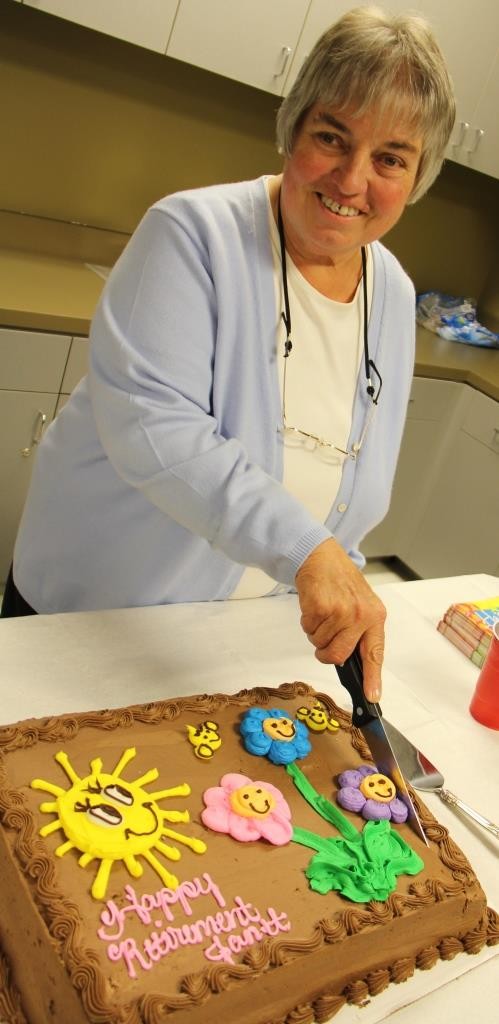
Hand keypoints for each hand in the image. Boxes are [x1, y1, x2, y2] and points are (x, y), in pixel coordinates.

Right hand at [295, 537, 385, 701]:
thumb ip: (359, 633)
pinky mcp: (321, 607)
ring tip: (322, 613)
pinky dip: (307, 621)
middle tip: (324, 638)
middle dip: (326, 652)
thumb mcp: (360, 605)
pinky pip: (309, 629)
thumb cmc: (340, 583)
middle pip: (338, 655)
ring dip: (316, 632)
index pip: (375, 653)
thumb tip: (351, 664)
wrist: (322, 557)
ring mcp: (341, 612)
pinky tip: (314, 605)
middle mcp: (361, 615)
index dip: (372, 678)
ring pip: (320, 643)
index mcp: (375, 617)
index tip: (372, 697)